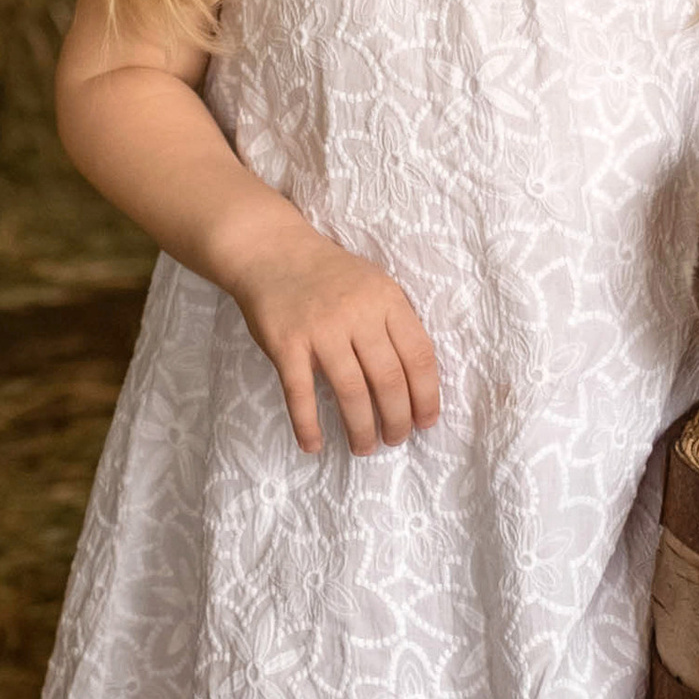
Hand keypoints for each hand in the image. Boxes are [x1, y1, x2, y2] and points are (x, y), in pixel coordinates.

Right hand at [226, 222, 440, 456]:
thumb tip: (418, 382)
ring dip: (360, 428)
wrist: (272, 251)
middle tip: (395, 440)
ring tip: (364, 447)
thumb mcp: (374, 284)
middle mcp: (357, 313)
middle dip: (397, 420)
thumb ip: (395, 322)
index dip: (426, 395)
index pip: (419, 355)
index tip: (425, 422)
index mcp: (386, 299)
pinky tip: (314, 444)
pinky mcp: (286, 343)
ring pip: (351, 392)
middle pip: (388, 380)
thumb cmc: (329, 275)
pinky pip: (300, 394)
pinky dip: (307, 425)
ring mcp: (320, 329)